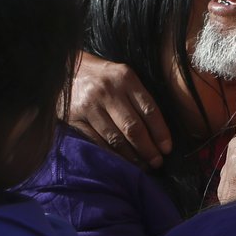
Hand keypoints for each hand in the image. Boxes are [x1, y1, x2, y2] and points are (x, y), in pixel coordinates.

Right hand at [64, 52, 171, 167]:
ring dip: (131, 157)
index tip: (167, 149)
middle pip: (133, 127)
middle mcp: (107, 91)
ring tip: (142, 166)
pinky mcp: (74, 118)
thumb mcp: (124, 77)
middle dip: (148, 149)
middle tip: (156, 162)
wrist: (68, 69)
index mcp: (125, 78)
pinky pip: (96, 142)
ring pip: (115, 138)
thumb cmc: (104, 77)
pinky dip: (111, 155)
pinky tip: (121, 163)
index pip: (149, 110)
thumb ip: (140, 98)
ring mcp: (89, 106)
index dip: (160, 133)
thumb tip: (160, 133)